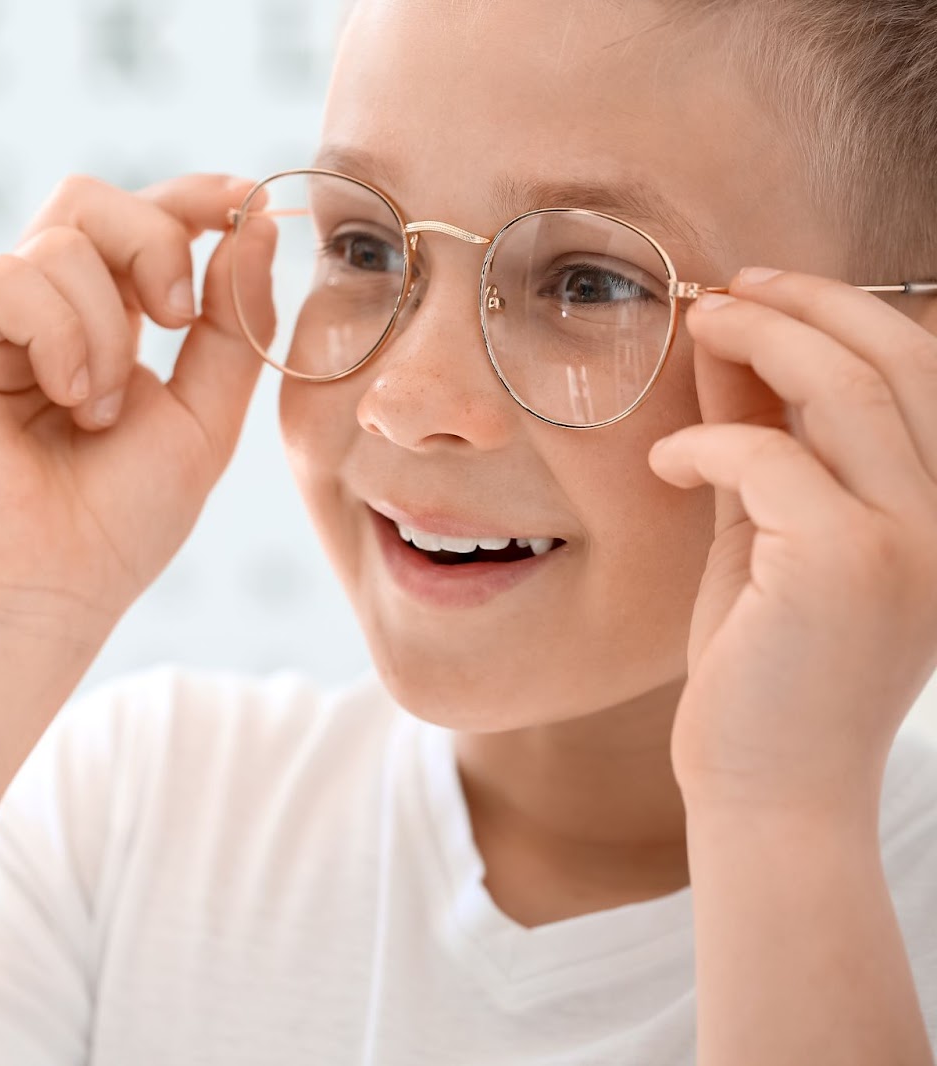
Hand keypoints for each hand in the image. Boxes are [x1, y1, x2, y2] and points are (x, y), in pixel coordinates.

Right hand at [0, 173, 274, 633]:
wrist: (47, 594)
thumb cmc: (117, 524)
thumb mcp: (201, 418)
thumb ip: (230, 323)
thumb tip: (254, 222)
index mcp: (89, 320)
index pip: (130, 220)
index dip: (185, 198)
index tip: (242, 200)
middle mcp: (26, 312)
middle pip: (87, 200)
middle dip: (154, 242)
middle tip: (179, 317)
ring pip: (58, 242)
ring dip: (110, 329)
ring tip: (98, 412)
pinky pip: (10, 279)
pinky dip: (62, 337)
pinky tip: (65, 401)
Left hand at [648, 269, 936, 816]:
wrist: (768, 794)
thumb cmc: (763, 670)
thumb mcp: (770, 541)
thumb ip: (765, 452)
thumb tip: (735, 352)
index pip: (920, 374)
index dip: (843, 313)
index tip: (764, 289)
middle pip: (897, 360)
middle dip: (809, 303)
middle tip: (726, 288)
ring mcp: (909, 542)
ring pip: (848, 390)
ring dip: (763, 339)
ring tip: (697, 324)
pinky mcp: (845, 567)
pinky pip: (771, 457)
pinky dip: (708, 443)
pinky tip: (665, 462)